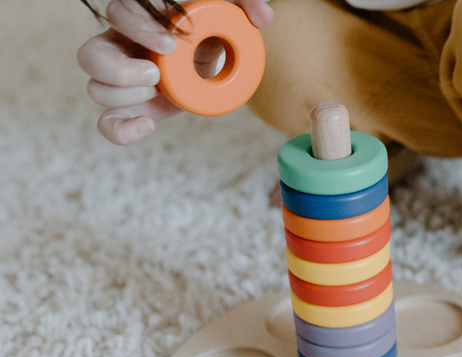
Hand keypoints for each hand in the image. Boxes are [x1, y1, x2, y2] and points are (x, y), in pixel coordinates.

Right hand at [76, 0, 273, 144]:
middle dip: (119, 69)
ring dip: (125, 95)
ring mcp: (122, 79)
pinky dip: (121, 131)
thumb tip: (262, 17)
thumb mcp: (229, 11)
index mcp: (141, 17)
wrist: (209, 53)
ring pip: (95, 88)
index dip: (138, 28)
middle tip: (156, 75)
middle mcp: (122, 46)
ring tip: (160, 90)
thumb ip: (244, 5)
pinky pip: (108, 123)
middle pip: (90, 54)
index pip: (121, 13)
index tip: (170, 43)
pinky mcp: (130, 106)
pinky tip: (146, 127)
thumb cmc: (213, 26)